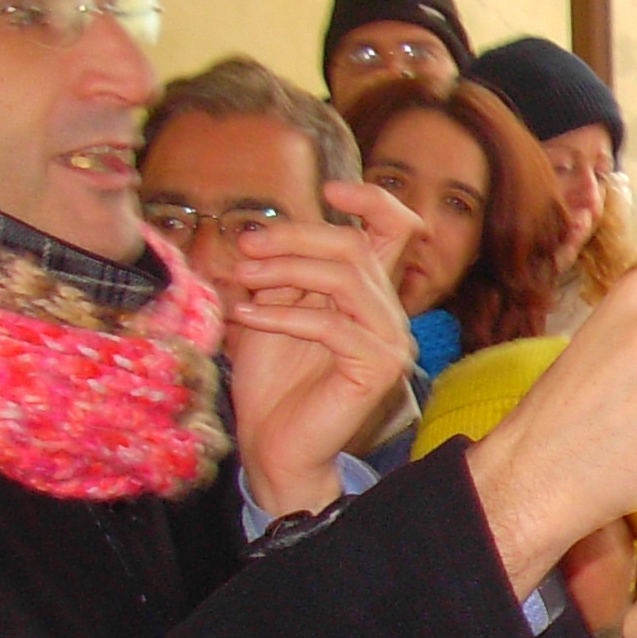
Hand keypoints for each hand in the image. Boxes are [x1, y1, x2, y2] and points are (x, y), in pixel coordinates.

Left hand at [226, 187, 418, 515]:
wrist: (275, 448)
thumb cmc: (271, 384)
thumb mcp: (268, 311)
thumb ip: (279, 274)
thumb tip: (262, 234)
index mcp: (368, 293)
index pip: (393, 230)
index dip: (372, 199)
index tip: (329, 189)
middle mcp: (388, 312)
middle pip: (356, 246)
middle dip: (296, 237)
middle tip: (246, 246)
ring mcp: (390, 341)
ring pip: (346, 277)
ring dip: (285, 270)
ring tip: (242, 279)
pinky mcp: (379, 367)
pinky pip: (331, 324)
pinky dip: (282, 314)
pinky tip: (245, 316)